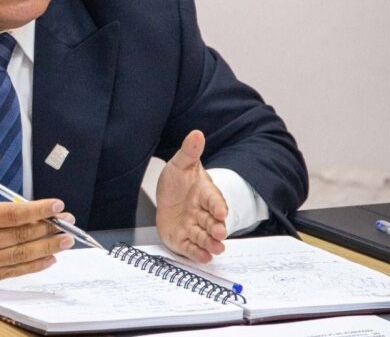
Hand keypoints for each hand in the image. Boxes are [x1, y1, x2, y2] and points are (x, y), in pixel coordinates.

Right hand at [0, 152, 75, 283]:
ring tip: (65, 242)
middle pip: (22, 237)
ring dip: (46, 249)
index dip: (40, 210)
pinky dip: (30, 267)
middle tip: (69, 223)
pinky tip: (46, 260)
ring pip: (19, 256)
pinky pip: (8, 273)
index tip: (58, 206)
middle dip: (49, 229)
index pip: (15, 215)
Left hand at [155, 130, 227, 262]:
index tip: (221, 212)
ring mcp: (193, 226)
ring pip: (204, 237)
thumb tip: (196, 133)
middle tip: (221, 233)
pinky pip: (191, 247)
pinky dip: (197, 253)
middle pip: (212, 222)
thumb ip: (189, 151)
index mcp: (205, 193)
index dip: (218, 206)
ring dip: (211, 243)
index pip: (214, 200)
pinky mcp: (183, 238)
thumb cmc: (179, 180)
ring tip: (216, 248)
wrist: (168, 194)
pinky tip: (203, 257)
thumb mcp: (181, 163)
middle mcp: (202, 213)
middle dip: (217, 228)